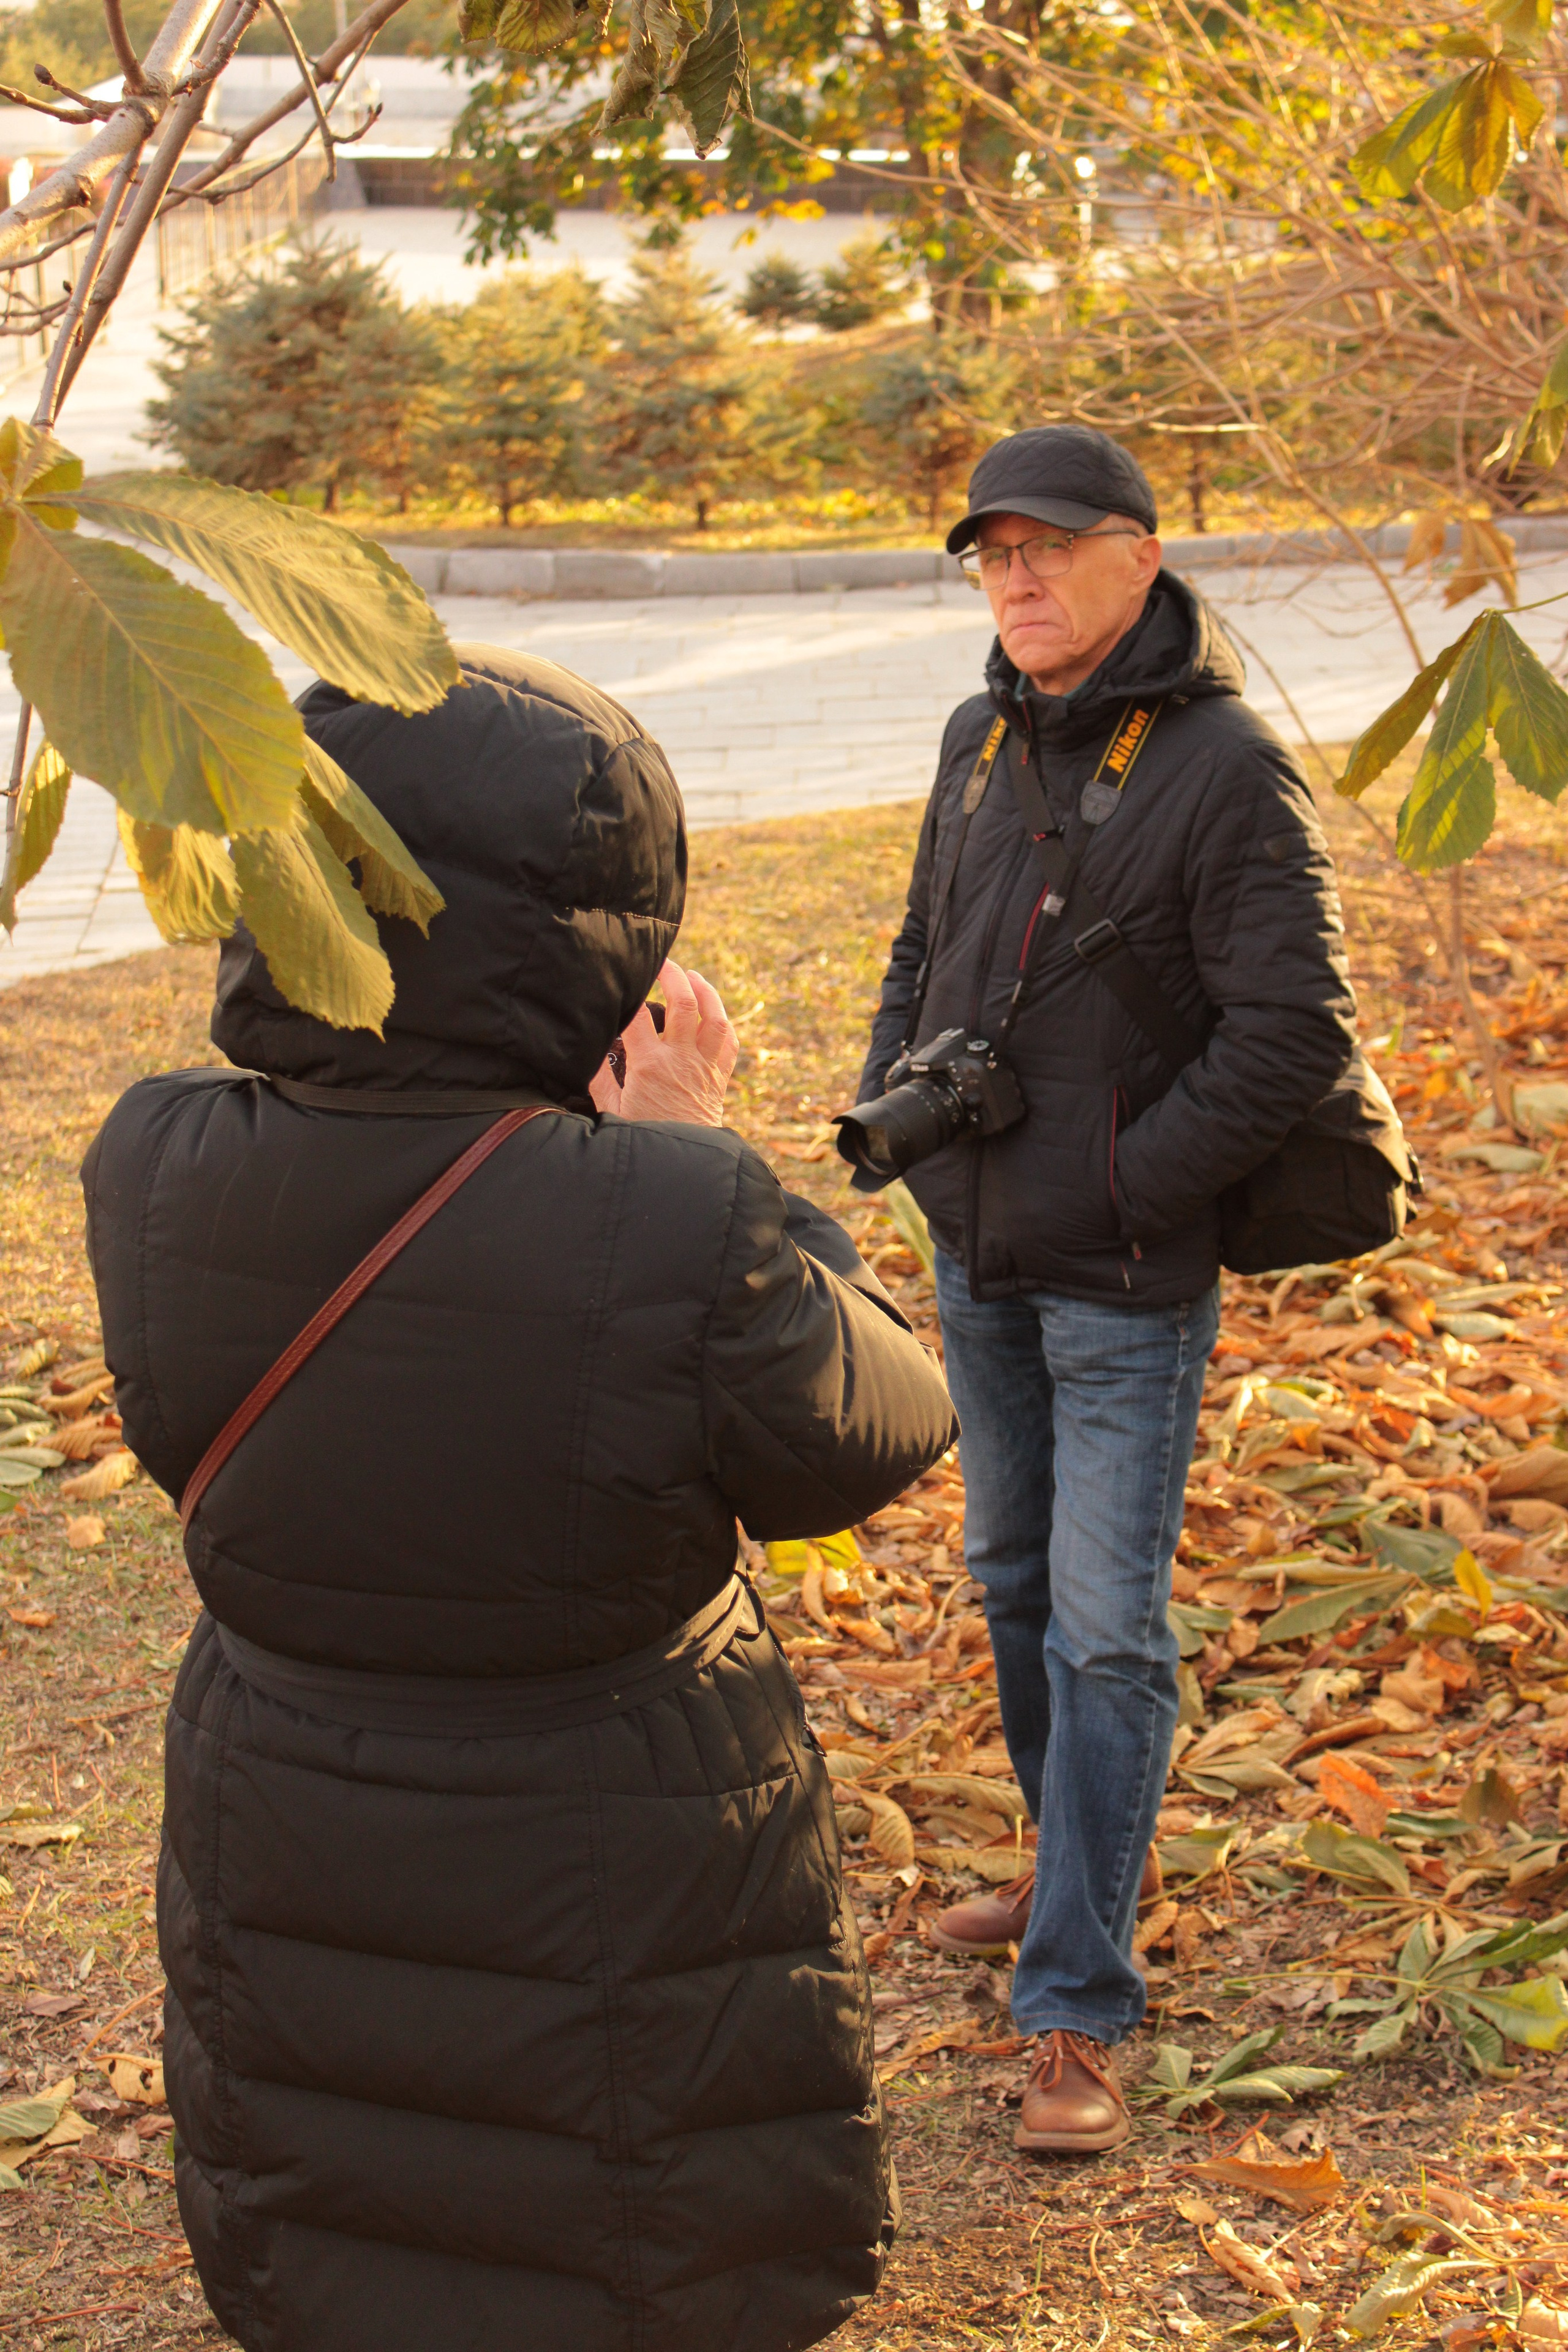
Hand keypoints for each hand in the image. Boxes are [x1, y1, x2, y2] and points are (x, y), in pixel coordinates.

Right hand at [589, 959, 738, 1126]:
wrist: (681, 1166)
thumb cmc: (643, 1137)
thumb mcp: (610, 1110)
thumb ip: (599, 1077)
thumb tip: (588, 1051)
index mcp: (649, 1065)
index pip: (638, 1016)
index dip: (631, 994)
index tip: (624, 981)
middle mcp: (681, 1060)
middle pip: (685, 1004)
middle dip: (674, 976)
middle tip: (663, 962)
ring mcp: (703, 1067)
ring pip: (715, 1019)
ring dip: (707, 992)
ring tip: (694, 977)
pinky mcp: (718, 1079)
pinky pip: (729, 1044)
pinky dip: (724, 1025)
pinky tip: (715, 1014)